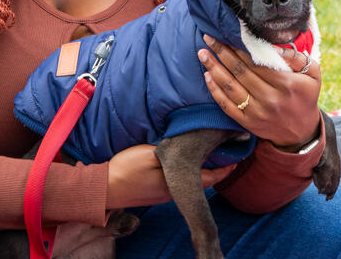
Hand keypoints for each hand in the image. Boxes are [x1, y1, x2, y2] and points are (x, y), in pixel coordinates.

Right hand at [105, 144, 234, 208]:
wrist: (103, 189)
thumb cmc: (126, 170)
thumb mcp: (149, 154)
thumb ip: (171, 151)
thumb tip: (189, 147)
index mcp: (177, 183)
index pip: (211, 177)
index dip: (226, 167)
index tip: (237, 155)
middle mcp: (174, 192)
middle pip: (202, 179)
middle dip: (215, 165)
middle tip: (226, 149)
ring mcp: (164, 193)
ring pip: (190, 180)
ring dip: (201, 167)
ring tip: (209, 151)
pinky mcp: (155, 191)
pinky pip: (178, 180)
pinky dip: (187, 170)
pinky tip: (185, 159)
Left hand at [199, 35, 321, 150]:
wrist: (301, 132)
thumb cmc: (306, 97)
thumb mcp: (313, 74)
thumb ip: (297, 58)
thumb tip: (275, 48)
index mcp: (287, 84)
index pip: (257, 62)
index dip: (239, 48)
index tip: (227, 35)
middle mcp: (271, 99)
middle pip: (241, 72)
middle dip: (222, 53)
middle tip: (209, 38)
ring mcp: (257, 112)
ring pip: (230, 87)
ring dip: (214, 69)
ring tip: (203, 54)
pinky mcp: (248, 123)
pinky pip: (227, 106)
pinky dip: (215, 91)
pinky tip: (207, 76)